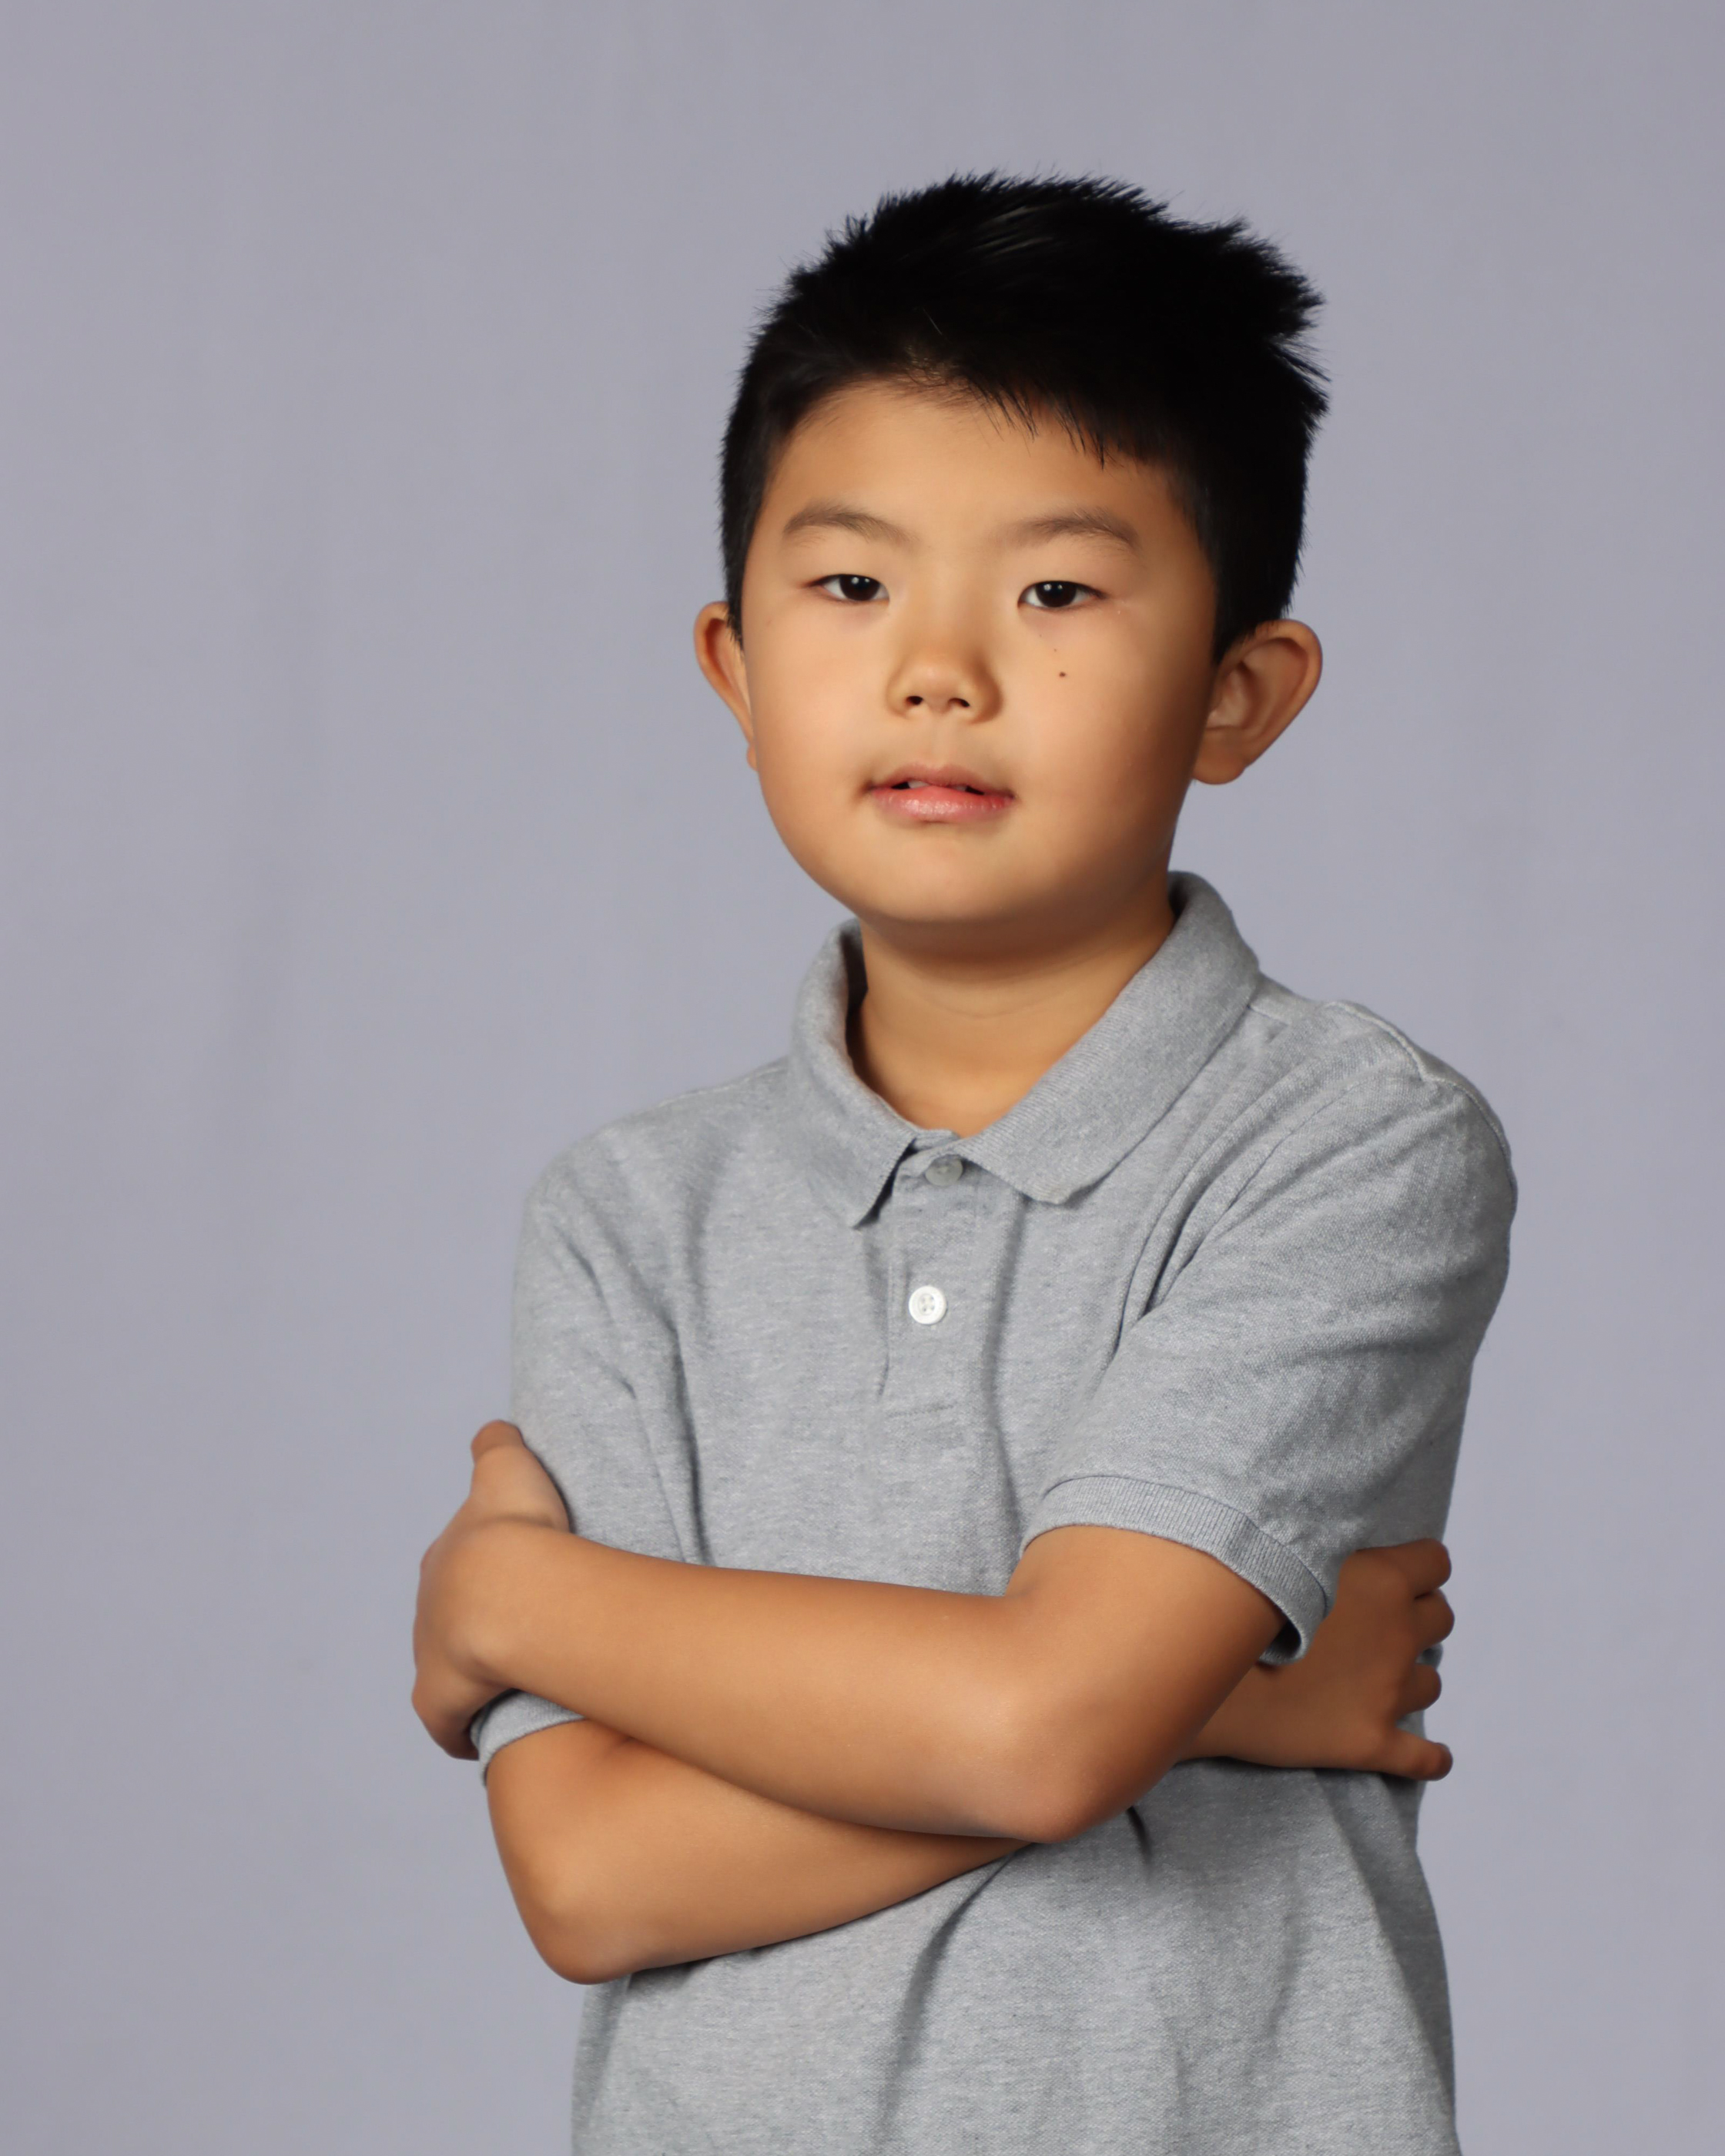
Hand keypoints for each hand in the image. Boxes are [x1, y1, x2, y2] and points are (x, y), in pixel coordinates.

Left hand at [412, 1422, 570, 1759]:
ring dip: (473, 1676)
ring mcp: (429, 1656)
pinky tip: (482, 1734)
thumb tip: (494, 1431)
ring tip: (516, 1682)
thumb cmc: (516, 1528)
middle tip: (523, 1633)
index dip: (486, 1575)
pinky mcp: (438, 1701)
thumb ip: (497, 1443)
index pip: (458, 1567)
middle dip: (474, 1627)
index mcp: (444, 1558)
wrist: (508, 1589)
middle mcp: (427, 1607)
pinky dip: (459, 1728)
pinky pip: (446, 1723)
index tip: (516, 1582)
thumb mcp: (508, 1467)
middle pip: (448, 1619)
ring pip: (448, 1669)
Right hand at [1190, 1540, 1454, 1779]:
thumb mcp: (1288, 1551)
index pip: (1435, 1562)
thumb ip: (1328, 1544)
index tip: (1393, 1575)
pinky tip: (1433, 1756)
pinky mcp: (1372, 1741)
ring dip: (1410, 1676)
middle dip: (1416, 1617)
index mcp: (1383, 1581)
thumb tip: (1342, 1537)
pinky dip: (1431, 1757)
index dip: (1415, 1568)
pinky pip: (1426, 1759)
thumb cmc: (1238, 1605)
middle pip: (1441, 1618)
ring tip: (1375, 1676)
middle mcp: (1397, 1634)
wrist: (1206, 1675)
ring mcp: (1389, 1692)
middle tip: (1379, 1623)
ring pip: (1430, 1682)